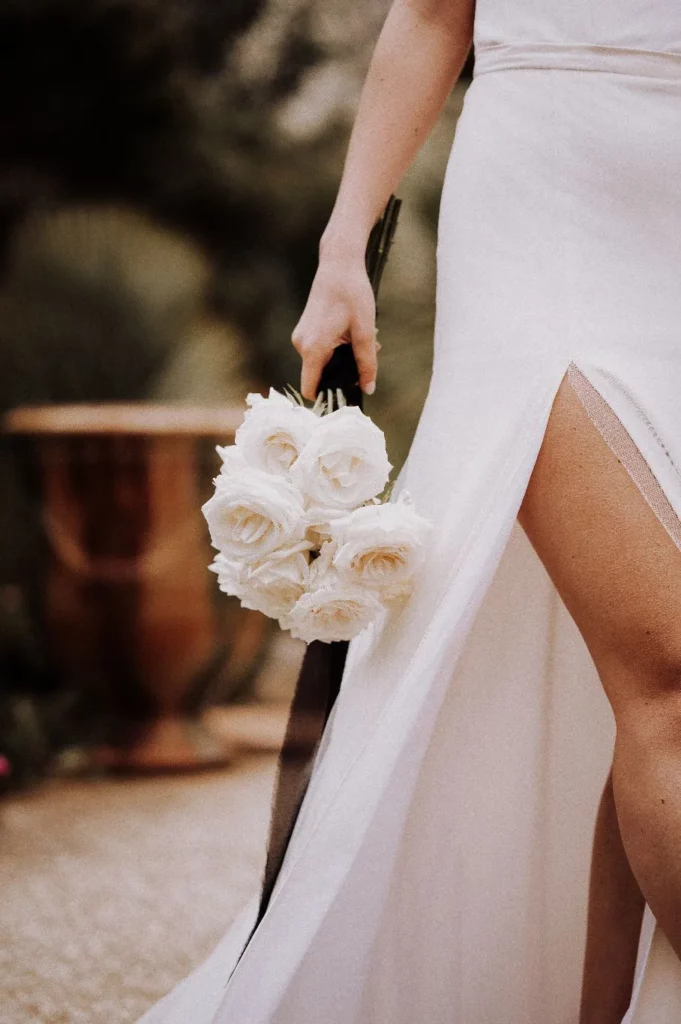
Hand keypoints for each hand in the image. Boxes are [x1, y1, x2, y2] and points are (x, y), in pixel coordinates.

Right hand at [291, 255, 378, 400]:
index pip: (311, 389)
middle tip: (368, 356)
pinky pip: (320, 350)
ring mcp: (301, 337)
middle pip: (320, 376)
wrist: (338, 263)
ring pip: (322, 362)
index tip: (349, 396)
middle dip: (344, 373)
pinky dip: (337, 348)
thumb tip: (369, 388)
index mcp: (313, 348)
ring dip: (343, 358)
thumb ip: (367, 363)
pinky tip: (351, 332)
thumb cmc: (352, 293)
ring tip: (363, 338)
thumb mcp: (365, 331)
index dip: (328, 398)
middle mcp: (301, 345)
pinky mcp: (305, 331)